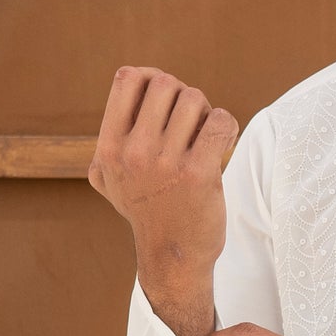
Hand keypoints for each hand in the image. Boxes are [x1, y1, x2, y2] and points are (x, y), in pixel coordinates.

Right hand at [89, 66, 237, 335]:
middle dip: (183, 95)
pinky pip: (221, 122)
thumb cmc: (146, 210)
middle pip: (165, 83)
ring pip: (195, 99)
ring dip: (206, 112)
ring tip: (205, 136)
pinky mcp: (198, 174)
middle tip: (190, 122)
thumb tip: (127, 78)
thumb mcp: (110, 177)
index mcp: (108, 148)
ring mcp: (165, 164)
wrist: (172, 257)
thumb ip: (111, 134)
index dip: (152, 78)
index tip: (164, 100)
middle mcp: (132, 153)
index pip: (128, 79)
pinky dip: (227, 126)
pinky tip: (222, 144)